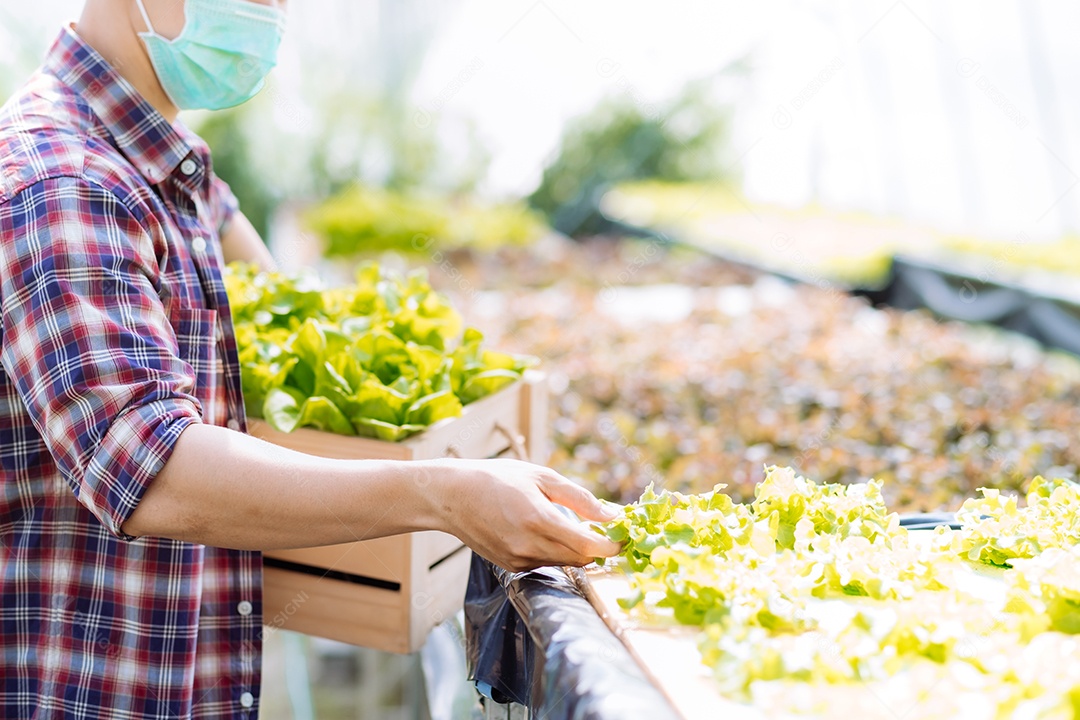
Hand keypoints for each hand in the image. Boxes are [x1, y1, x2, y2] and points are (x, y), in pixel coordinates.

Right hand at [431, 458, 621, 571]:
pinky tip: (547, 532)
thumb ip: (580, 499)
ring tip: (576, 526)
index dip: (612, 545)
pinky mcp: (511, 567)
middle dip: (599, 548)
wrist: (451, 496)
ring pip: (564, 564)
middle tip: (609, 529)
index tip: (625, 536)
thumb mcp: (542, 477)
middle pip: (581, 559)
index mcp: (538, 520)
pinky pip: (545, 564)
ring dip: (577, 550)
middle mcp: (528, 546)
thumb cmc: (497, 478)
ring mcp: (518, 560)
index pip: (588, 546)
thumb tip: (613, 514)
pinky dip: (556, 552)